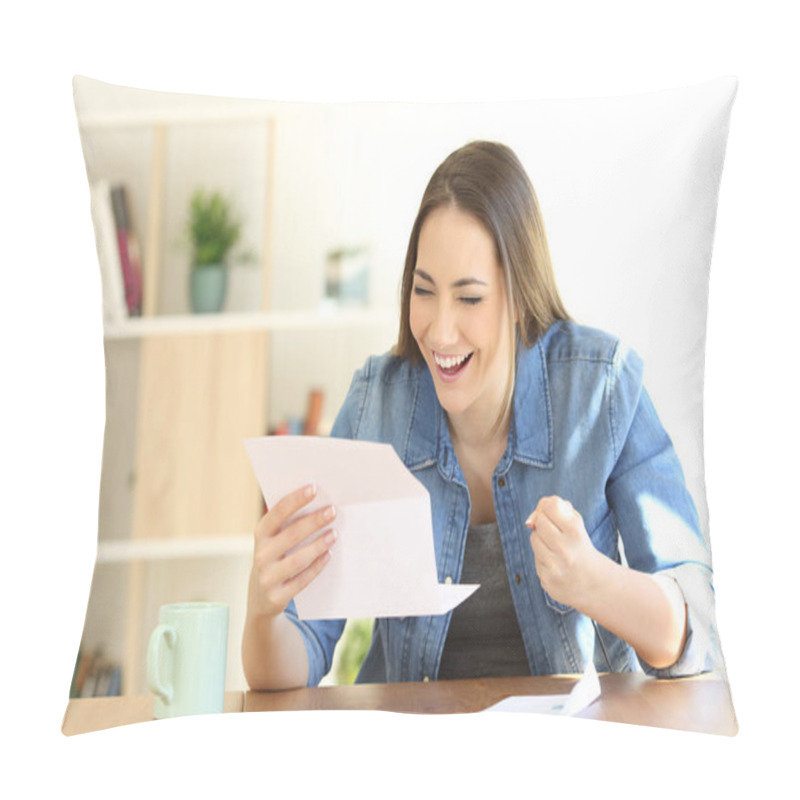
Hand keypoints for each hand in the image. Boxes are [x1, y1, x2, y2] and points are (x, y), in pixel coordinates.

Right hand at [250, 484, 336, 617]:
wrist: (260, 598)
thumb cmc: (275, 558)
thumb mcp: (273, 540)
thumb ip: (288, 524)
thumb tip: (318, 502)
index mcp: (260, 535)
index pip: (277, 513)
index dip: (295, 500)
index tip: (313, 488)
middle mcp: (261, 555)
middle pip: (290, 535)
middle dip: (313, 521)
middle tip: (332, 510)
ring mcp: (268, 577)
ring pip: (297, 559)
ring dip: (318, 545)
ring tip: (334, 534)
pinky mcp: (277, 596)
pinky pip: (301, 580)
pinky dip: (316, 567)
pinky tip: (328, 556)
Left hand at [526, 496, 600, 609]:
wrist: (595, 585)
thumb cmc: (582, 549)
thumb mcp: (578, 526)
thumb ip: (558, 512)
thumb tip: (529, 521)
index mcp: (575, 533)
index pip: (550, 506)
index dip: (548, 505)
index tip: (553, 511)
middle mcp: (564, 549)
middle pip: (539, 521)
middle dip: (544, 522)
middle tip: (555, 529)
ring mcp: (554, 566)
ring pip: (534, 539)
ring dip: (541, 539)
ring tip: (556, 547)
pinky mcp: (546, 579)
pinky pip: (536, 558)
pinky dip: (543, 557)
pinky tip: (556, 563)